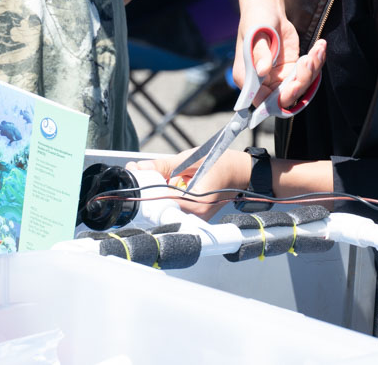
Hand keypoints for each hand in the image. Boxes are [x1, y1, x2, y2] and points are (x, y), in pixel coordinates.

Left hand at [126, 149, 252, 219]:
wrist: (242, 172)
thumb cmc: (222, 163)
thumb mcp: (190, 159)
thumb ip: (162, 165)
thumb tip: (138, 168)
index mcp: (196, 203)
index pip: (160, 199)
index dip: (145, 187)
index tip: (135, 176)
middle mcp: (195, 216)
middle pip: (161, 206)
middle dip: (151, 190)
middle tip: (145, 173)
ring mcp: (196, 219)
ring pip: (166, 208)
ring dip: (160, 193)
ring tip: (170, 178)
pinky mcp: (195, 218)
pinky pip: (175, 208)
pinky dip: (170, 197)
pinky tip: (176, 185)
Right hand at [233, 0, 325, 110]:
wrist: (268, 9)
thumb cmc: (256, 20)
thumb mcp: (255, 34)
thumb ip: (259, 53)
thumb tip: (262, 71)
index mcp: (247, 78)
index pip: (262, 102)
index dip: (280, 98)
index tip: (295, 84)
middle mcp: (263, 83)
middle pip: (286, 97)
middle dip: (301, 81)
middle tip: (309, 60)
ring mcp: (279, 77)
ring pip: (301, 86)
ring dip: (313, 69)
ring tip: (317, 48)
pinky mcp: (293, 69)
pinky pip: (308, 73)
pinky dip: (317, 62)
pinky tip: (320, 47)